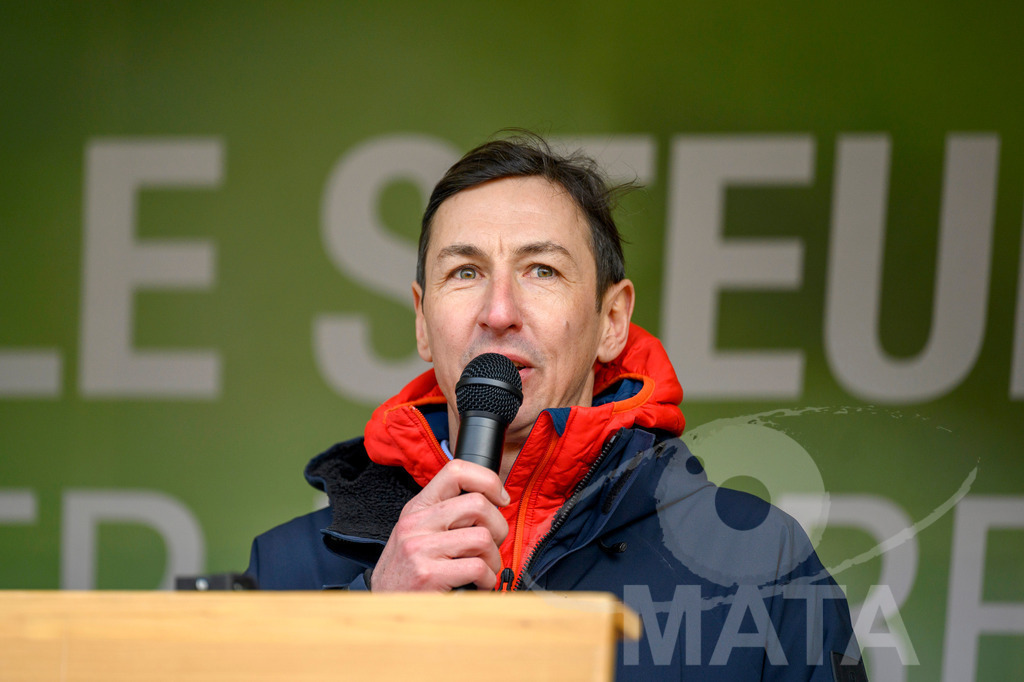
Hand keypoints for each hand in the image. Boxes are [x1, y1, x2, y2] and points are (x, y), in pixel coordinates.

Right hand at [369, 459, 510, 591]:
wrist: (383, 611)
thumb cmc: (409, 575)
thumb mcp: (420, 535)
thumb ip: (448, 517)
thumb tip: (493, 504)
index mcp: (418, 508)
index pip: (456, 471)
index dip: (488, 480)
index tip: (501, 498)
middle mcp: (416, 523)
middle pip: (478, 504)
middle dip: (498, 528)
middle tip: (491, 547)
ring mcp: (420, 548)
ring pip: (483, 537)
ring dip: (493, 560)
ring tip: (482, 571)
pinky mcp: (428, 574)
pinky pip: (478, 568)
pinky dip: (487, 581)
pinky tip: (476, 586)